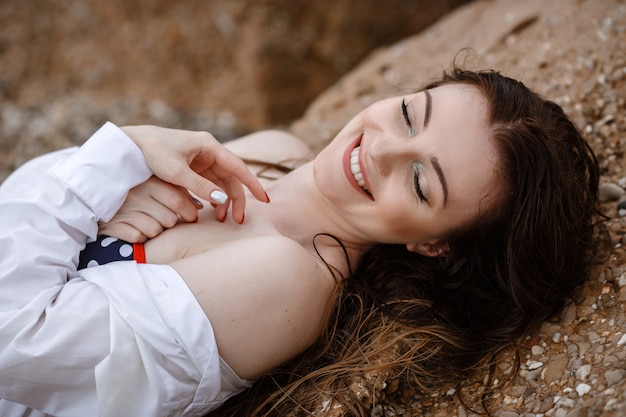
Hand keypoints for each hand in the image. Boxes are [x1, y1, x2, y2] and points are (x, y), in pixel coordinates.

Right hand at [99, 176, 202, 242]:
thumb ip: (177, 190)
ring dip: (155, 229)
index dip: (190, 211)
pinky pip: (138, 238)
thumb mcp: (154, 183)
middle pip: (170, 219)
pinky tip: (133, 227)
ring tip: (147, 220)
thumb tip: (199, 207)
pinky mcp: (113, 225)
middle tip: (167, 219)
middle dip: (172, 222)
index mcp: (149, 181)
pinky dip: (139, 236)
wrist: (94, 195)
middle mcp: (137, 194)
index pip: (178, 200)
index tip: (192, 216)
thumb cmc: (134, 189)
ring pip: (155, 230)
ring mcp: (124, 210)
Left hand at [121, 125, 268, 223]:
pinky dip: (211, 198)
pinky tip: (209, 211)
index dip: (252, 184)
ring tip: (220, 219)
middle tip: (238, 220)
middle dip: (236, 199)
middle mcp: (208, 152)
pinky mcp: (191, 168)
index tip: (264, 200)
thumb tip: (222, 200)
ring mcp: (200, 160)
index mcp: (209, 146)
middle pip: (231, 178)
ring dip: (223, 201)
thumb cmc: (152, 152)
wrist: (130, 145)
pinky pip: (208, 185)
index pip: (238, 167)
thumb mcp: (176, 171)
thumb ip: (200, 186)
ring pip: (220, 183)